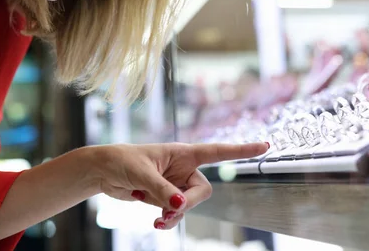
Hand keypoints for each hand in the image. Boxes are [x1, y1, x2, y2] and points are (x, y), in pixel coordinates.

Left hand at [93, 142, 268, 229]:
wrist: (104, 172)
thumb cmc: (123, 161)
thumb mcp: (142, 174)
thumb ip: (163, 190)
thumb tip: (180, 206)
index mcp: (183, 153)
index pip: (218, 151)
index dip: (242, 149)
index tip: (264, 146)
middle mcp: (183, 168)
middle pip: (202, 190)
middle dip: (189, 202)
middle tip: (170, 209)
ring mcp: (176, 184)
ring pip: (189, 204)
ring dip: (176, 214)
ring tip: (158, 220)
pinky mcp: (165, 197)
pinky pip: (176, 212)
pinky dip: (169, 219)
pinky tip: (157, 223)